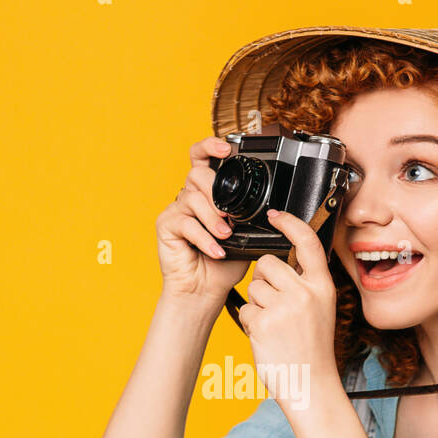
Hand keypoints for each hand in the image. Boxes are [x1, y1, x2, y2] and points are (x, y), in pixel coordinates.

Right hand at [155, 136, 251, 308]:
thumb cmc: (224, 264)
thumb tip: (271, 204)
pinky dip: (204, 237)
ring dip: (213, 219)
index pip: (202, 157)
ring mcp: (175, 210)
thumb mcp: (246, 235)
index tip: (227, 150)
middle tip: (229, 217)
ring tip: (225, 237)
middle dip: (217, 193)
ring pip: (193, 197)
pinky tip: (215, 251)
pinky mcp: (166, 225)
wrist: (206, 291)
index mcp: (207, 193)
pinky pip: (185, 221)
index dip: (211, 146)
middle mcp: (189, 197)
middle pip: (197, 173)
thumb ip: (250, 215)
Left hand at [237, 209, 338, 412]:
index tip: (275, 215)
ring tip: (273, 326)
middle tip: (274, 305)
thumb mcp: (320, 309)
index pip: (307, 242)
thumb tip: (281, 262)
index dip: (290, 222)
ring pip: (254, 287)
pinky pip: (245, 308)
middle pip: (268, 264)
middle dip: (263, 280)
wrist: (310, 383)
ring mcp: (283, 308)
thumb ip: (305, 284)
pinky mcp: (262, 323)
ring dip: (256, 304)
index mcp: (322, 286)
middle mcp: (304, 293)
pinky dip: (249, 322)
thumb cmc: (312, 348)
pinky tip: (264, 336)